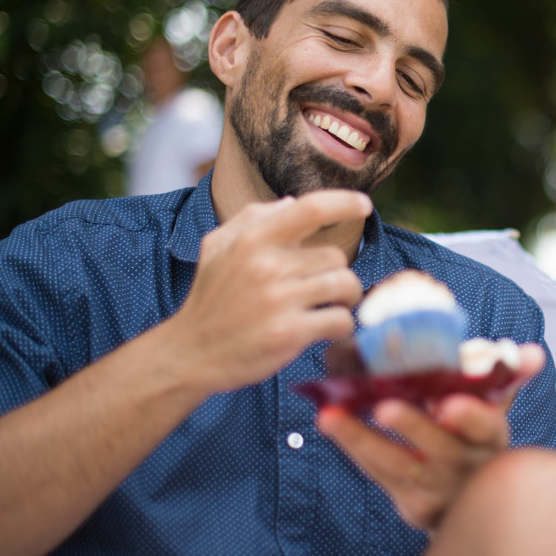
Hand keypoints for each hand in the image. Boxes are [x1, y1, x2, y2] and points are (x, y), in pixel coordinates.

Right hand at [167, 189, 371, 394]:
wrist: (192, 353)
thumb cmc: (210, 299)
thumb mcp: (216, 248)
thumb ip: (251, 218)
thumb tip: (290, 202)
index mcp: (253, 240)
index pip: (311, 208)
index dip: (345, 202)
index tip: (364, 205)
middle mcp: (267, 266)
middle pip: (336, 256)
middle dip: (336, 272)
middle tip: (321, 288)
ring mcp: (279, 300)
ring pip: (345, 285)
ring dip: (346, 298)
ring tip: (331, 306)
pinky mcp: (290, 333)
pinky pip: (341, 320)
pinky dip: (343, 326)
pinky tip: (328, 329)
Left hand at [317, 343, 545, 529]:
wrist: (469, 496)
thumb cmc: (475, 437)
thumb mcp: (496, 407)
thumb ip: (507, 376)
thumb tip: (533, 353)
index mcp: (491, 438)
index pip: (486, 427)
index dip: (469, 417)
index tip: (449, 404)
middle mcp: (467, 467)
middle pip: (440, 449)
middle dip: (413, 428)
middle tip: (384, 407)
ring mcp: (438, 490)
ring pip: (399, 465)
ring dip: (363, 439)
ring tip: (331, 416)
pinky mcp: (412, 505)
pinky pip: (379, 475)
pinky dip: (354, 449)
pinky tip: (332, 426)